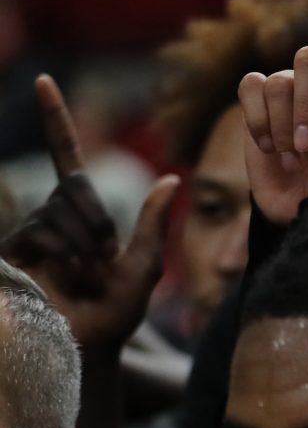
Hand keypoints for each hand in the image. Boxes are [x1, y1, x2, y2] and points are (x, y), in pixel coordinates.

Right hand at [0, 75, 178, 353]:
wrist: (87, 346)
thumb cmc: (116, 313)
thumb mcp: (146, 267)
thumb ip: (156, 224)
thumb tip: (173, 180)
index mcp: (83, 213)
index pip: (68, 159)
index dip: (56, 121)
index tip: (45, 81)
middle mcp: (52, 215)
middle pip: (76, 192)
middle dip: (99, 228)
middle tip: (101, 266)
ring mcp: (30, 231)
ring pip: (60, 214)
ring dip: (83, 248)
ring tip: (83, 279)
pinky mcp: (13, 250)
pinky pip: (43, 233)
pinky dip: (64, 256)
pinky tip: (63, 280)